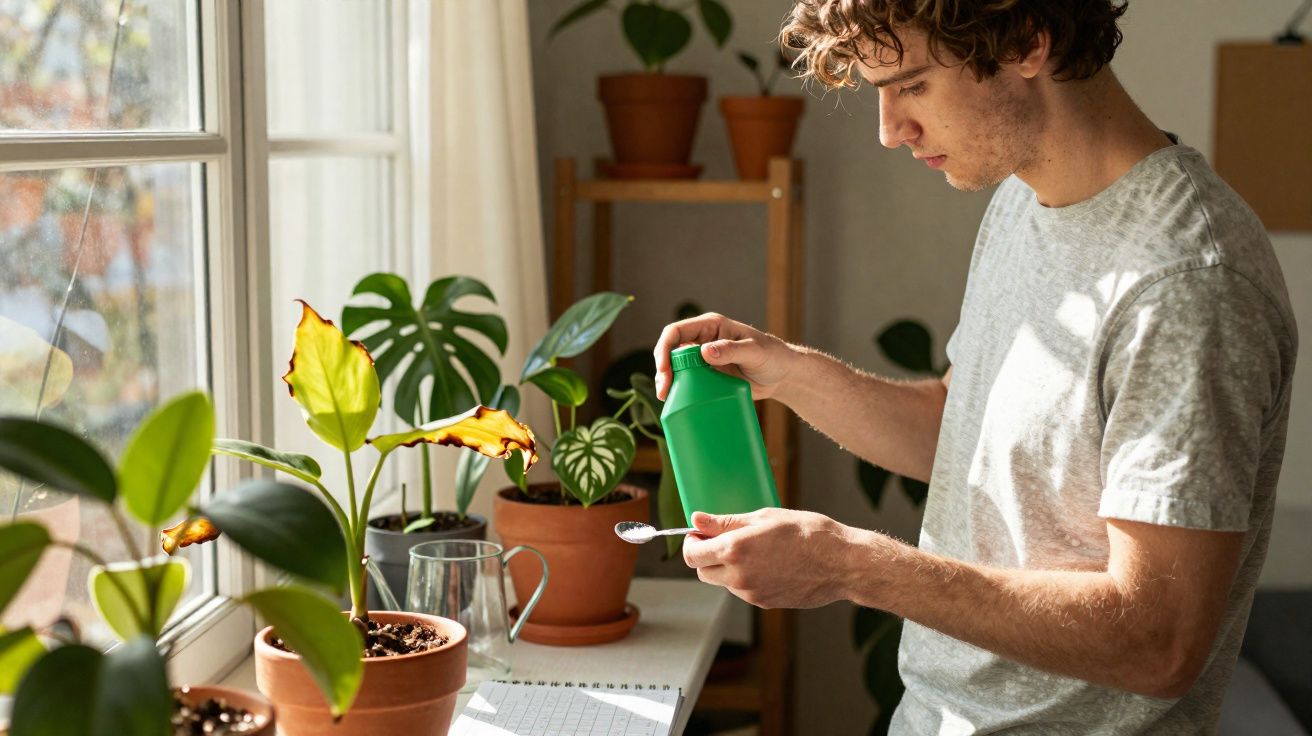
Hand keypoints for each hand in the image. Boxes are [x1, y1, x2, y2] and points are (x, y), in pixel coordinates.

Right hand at [652, 312, 795, 400]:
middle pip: (671, 350)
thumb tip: (705, 351)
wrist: (782, 375)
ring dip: (668, 381)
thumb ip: (732, 349)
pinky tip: (677, 402)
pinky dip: (679, 390)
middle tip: (664, 391)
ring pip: (675, 367)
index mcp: (711, 326)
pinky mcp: (707, 375)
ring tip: (666, 398)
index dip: (664, 348)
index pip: (677, 331)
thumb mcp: (755, 351)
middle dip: (663, 369)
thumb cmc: (773, 356)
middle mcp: (703, 340)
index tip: (664, 370)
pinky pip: (687, 381)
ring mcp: (704, 359)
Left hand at [682, 508, 855, 608]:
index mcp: (734, 550)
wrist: (840, 563)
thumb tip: (696, 520)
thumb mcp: (764, 517)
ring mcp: (750, 593)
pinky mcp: (764, 603)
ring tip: (756, 550)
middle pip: (702, 572)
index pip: (691, 555)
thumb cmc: (806, 533)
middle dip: (706, 556)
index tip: (699, 534)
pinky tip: (770, 564)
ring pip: (723, 582)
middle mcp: (738, 576)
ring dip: (727, 567)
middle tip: (725, 539)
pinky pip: (743, 590)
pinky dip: (746, 577)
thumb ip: (726, 522)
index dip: (691, 542)